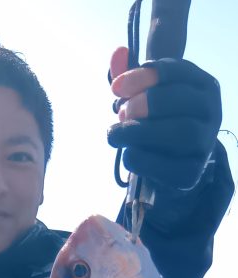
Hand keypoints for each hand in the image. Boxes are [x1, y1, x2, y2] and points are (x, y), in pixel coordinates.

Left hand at [107, 46, 221, 189]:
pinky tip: (127, 154)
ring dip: (142, 131)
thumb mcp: (143, 96)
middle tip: (121, 112)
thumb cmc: (156, 123)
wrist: (168, 164)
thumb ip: (130, 77)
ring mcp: (205, 143)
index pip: (180, 71)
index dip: (146, 76)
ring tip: (115, 133)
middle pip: (183, 100)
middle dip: (147, 103)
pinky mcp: (193, 173)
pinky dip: (144, 159)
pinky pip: (172, 167)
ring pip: (182, 132)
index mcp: (202, 85)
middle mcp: (212, 111)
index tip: (116, 87)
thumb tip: (117, 54)